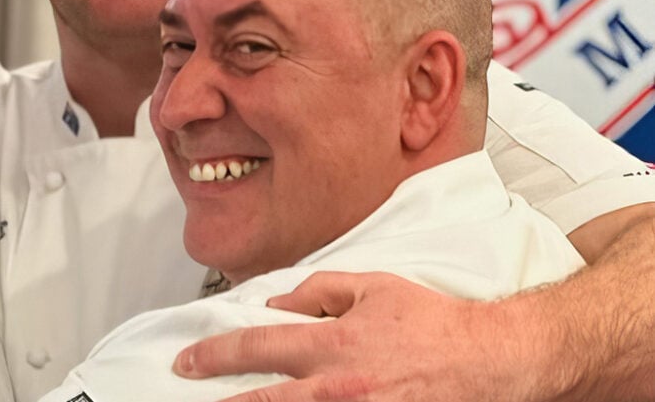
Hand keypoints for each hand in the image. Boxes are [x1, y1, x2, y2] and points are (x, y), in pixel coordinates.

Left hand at [173, 271, 538, 401]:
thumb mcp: (372, 287)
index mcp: (334, 344)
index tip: (187, 361)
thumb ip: (320, 291)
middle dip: (221, 401)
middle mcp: (339, 387)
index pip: (258, 347)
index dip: (216, 355)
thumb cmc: (432, 323)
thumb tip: (279, 304)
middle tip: (188, 395)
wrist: (489, 361)